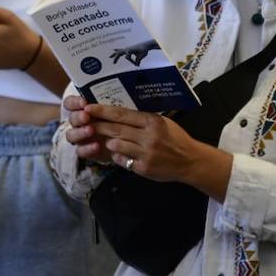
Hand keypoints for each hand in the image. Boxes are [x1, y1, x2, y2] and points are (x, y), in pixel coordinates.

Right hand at [63, 94, 113, 163]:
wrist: (126, 139)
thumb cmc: (118, 118)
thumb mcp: (115, 107)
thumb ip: (110, 102)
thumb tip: (116, 89)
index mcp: (81, 109)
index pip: (70, 103)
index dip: (74, 102)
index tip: (84, 102)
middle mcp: (78, 123)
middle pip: (71, 118)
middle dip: (78, 116)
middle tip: (86, 116)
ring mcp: (80, 138)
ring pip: (71, 135)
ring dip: (80, 132)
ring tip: (91, 130)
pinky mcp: (85, 150)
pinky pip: (80, 151)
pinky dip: (87, 148)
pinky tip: (97, 146)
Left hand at [72, 101, 226, 189]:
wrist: (190, 161)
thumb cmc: (175, 138)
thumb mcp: (163, 122)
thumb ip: (143, 118)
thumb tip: (119, 111)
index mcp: (152, 122)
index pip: (122, 114)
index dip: (103, 111)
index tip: (89, 107)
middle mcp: (148, 136)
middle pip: (116, 129)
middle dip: (98, 126)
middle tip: (85, 122)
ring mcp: (145, 153)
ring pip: (117, 145)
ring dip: (108, 142)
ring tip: (103, 139)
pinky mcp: (143, 168)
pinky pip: (123, 160)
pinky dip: (117, 156)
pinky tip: (117, 153)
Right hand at [108, 39, 159, 66]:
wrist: (145, 45)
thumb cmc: (144, 49)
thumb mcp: (142, 55)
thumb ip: (139, 59)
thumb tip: (137, 65)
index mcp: (131, 50)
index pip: (127, 57)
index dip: (132, 62)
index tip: (136, 64)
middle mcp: (127, 49)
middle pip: (120, 53)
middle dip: (116, 58)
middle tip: (114, 63)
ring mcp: (127, 49)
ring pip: (119, 51)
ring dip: (114, 54)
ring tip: (109, 57)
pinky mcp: (127, 49)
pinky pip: (121, 50)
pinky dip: (117, 50)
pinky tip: (114, 50)